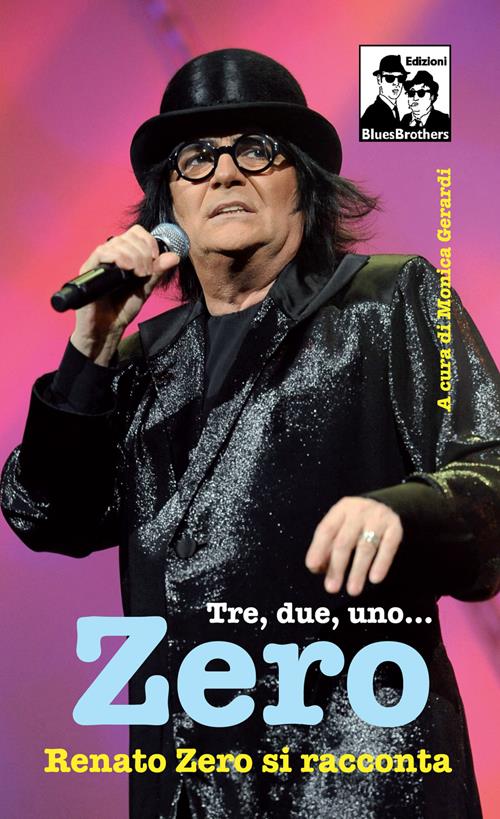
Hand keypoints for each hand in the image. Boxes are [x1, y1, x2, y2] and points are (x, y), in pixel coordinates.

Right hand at [71, 224, 179, 363]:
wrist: (108, 328)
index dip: (147, 240)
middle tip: (146, 272)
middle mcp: (110, 255)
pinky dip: (117, 257)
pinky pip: (101, 253)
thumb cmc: (123, 308)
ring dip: (133, 256)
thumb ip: (157, 272)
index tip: (154, 257)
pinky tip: (127, 269)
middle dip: (142, 253)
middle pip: (127, 237)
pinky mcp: (88, 270)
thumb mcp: (146, 288)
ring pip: (116, 243)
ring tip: (138, 275)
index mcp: (124, 256)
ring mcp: (99, 262)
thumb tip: (174, 256)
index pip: (135, 233)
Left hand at [305, 497, 402, 595]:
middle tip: (331, 588)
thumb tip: (317, 568)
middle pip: (344, 541)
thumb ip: (328, 544)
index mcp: (341, 509)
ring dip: (358, 571)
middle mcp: (358, 511)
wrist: (389, 505)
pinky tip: (374, 579)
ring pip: (366, 547)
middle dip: (337, 566)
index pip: (326, 530)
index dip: (318, 549)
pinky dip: (381, 563)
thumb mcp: (341, 526)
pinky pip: (388, 547)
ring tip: (353, 590)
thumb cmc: (357, 523)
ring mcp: (378, 518)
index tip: (313, 568)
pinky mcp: (395, 527)